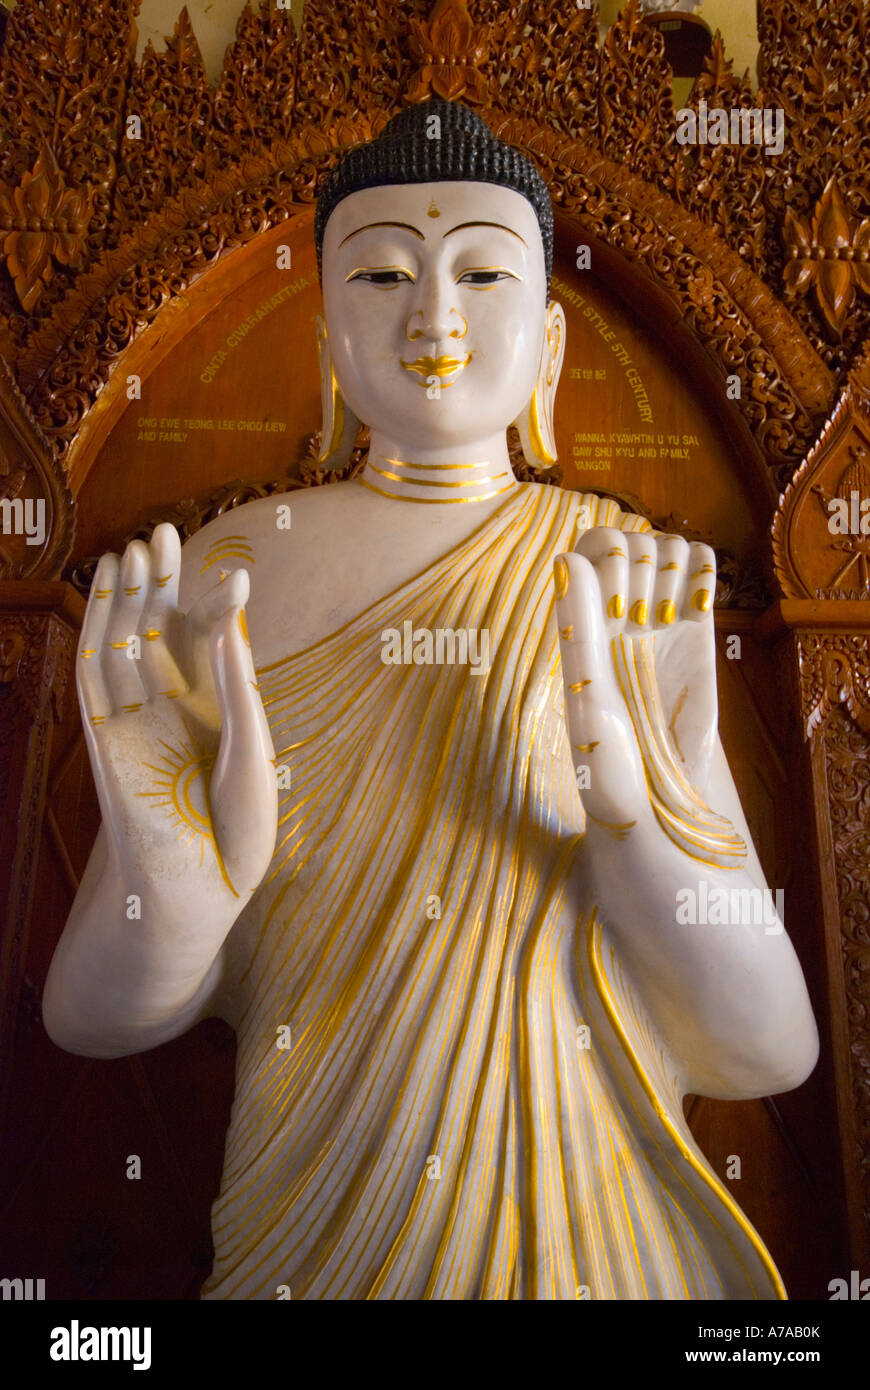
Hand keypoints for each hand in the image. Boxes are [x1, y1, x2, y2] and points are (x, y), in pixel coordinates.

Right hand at [77, 523, 276, 918]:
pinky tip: (103, 597)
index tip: (236, 574)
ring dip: (125, 600)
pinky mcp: (104, 741)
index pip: (210, 648)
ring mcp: (135, 724)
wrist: (194, 898)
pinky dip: (96, 634)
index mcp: (214, 716)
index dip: (216, 609)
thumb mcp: (251, 757)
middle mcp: (172, 713)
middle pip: (160, 634)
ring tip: (132, 549)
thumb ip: (237, 689)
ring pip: (123, 646)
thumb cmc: (234, 838)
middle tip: (163, 531)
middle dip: (161, 586)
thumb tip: (231, 618)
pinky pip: (94, 678)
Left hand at [553, 527, 717, 831]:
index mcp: (580, 625)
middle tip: (638, 617)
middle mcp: (617, 617)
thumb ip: (578, 628)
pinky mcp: (697, 631)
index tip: (613, 599)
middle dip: (635, 562)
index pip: (589, 548)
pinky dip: (701, 567)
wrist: (656, 801)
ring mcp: (658, 621)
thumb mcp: (588, 698)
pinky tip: (695, 601)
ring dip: (669, 563)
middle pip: (629, 542)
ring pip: (664, 548)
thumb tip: (565, 557)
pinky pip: (700, 568)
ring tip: (665, 614)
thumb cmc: (608, 764)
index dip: (604, 554)